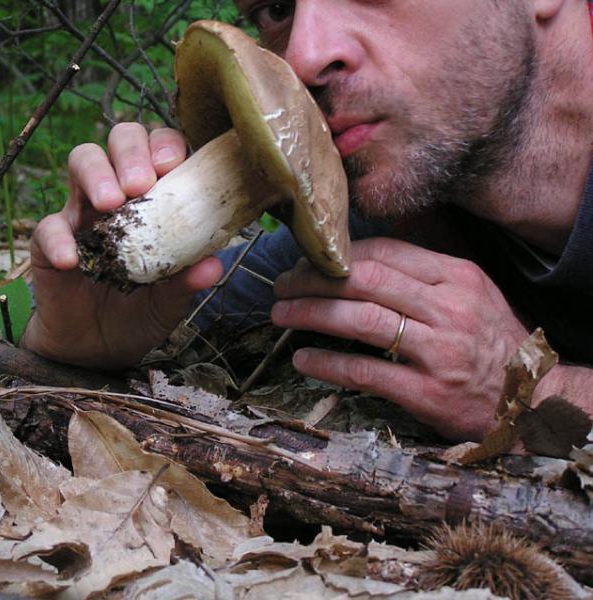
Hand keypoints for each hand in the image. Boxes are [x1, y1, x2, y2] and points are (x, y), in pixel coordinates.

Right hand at [22, 123, 222, 368]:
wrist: (96, 350)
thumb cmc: (138, 312)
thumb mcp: (169, 302)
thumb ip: (186, 282)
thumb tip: (213, 264)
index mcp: (154, 200)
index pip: (161, 150)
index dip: (166, 147)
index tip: (173, 166)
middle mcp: (118, 195)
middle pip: (120, 140)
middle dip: (131, 151)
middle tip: (140, 184)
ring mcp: (81, 213)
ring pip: (81, 160)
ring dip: (96, 173)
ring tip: (109, 204)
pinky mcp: (50, 242)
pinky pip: (48, 227)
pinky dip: (59, 239)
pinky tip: (72, 260)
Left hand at [271, 237, 531, 440]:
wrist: (531, 399)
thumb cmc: (490, 341)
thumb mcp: (472, 291)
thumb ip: (425, 270)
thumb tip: (370, 247)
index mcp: (456, 276)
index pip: (384, 251)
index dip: (338, 254)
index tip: (309, 260)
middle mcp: (447, 308)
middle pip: (364, 280)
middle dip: (313, 278)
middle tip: (283, 284)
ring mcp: (438, 350)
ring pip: (359, 320)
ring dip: (310, 313)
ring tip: (280, 313)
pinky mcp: (427, 392)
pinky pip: (365, 371)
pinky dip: (327, 363)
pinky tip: (302, 358)